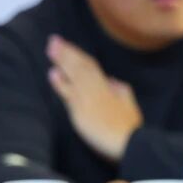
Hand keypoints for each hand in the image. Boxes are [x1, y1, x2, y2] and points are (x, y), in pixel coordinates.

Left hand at [47, 35, 143, 161]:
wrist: (129, 142)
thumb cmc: (130, 128)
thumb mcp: (131, 106)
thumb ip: (122, 92)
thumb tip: (112, 81)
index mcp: (110, 87)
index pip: (91, 66)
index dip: (79, 55)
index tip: (68, 46)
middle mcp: (98, 89)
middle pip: (81, 66)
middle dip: (67, 52)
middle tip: (53, 40)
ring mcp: (89, 99)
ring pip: (75, 75)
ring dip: (62, 61)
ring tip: (51, 49)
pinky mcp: (82, 111)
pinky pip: (70, 93)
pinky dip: (61, 82)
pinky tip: (53, 73)